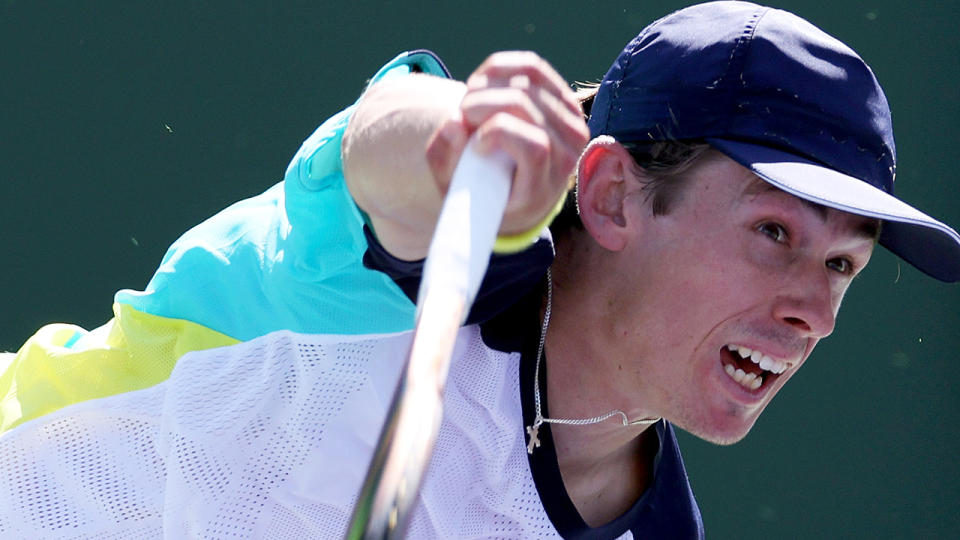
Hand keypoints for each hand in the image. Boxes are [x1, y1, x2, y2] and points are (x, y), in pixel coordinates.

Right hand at [426, 52, 589, 235]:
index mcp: (542, 188)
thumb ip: (443, 158)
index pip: (535, 147)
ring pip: (527, 81)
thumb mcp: (451, 185)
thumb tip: (455, 120)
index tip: (476, 144)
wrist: (509, 189)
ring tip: (468, 106)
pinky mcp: (565, 101)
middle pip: (524, 104)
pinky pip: (532, 67)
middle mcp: (566, 156)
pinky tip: (480, 84)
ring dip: (486, 86)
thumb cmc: (477, 189)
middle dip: (481, 103)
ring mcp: (572, 125)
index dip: (499, 133)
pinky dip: (499, 68)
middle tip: (462, 116)